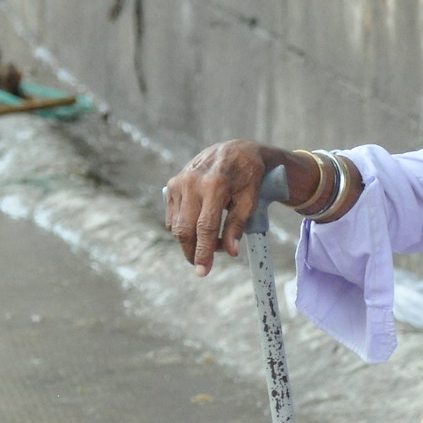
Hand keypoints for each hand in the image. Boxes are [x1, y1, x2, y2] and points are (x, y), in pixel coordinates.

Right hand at [163, 141, 295, 275]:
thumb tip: (230, 252)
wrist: (234, 151)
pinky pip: (173, 216)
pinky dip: (183, 228)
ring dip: (189, 241)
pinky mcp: (172, 185)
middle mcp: (192, 183)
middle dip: (192, 251)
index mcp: (215, 186)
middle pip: (185, 229)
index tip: (203, 271)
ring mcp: (178, 183)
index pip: (205, 227)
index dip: (204, 251)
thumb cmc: (248, 177)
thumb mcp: (250, 199)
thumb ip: (238, 225)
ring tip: (210, 242)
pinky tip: (199, 227)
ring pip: (176, 225)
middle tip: (203, 266)